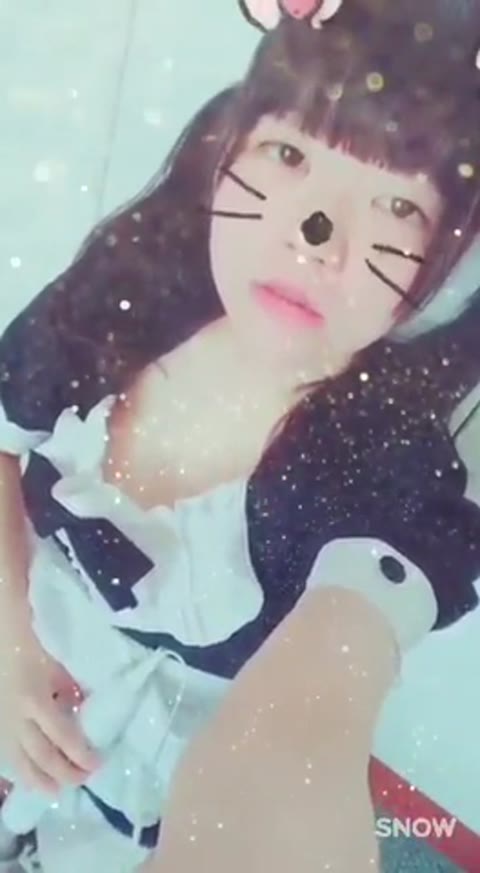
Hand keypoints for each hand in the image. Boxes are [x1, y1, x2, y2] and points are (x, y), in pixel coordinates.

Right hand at [0, 612, 99, 793]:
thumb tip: (86, 711)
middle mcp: (17, 718)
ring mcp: (2, 723)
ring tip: (55, 791)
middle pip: (42, 755)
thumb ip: (71, 690)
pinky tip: (29, 776)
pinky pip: (7, 752)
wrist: (1, 636)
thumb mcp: (58, 667)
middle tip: (82, 780)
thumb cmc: (33, 645)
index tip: (97, 764)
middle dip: (64, 772)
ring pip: (19, 760)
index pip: (63, 737)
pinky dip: (20, 767)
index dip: (80, 755)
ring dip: (39, 778)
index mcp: (36, 701)